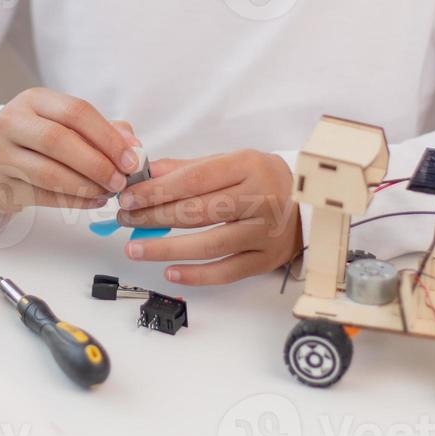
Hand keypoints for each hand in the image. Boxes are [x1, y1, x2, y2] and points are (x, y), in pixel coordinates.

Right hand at [0, 87, 142, 213]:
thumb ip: (99, 129)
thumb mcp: (60, 122)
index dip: (107, 136)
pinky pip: (42, 196)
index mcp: (33, 100)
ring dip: (85, 186)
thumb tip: (134, 145)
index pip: (76, 112)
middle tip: (121, 180)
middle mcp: (12, 122)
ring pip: (48, 173)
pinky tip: (92, 201)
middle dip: (97, 163)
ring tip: (108, 193)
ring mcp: (0, 154)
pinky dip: (73, 202)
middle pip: (59, 140)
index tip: (130, 158)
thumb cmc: (33, 139)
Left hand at [116, 150, 301, 284]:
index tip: (129, 197)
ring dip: (166, 248)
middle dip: (154, 217)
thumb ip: (188, 169)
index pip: (194, 180)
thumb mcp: (230, 162)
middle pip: (197, 212)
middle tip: (126, 220)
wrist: (309, 203)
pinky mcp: (266, 259)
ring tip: (136, 248)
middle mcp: (260, 198)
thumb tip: (147, 175)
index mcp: (248, 166)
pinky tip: (169, 271)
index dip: (156, 190)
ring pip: (208, 244)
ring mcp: (264, 232)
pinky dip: (196, 274)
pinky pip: (226, 271)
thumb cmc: (261, 179)